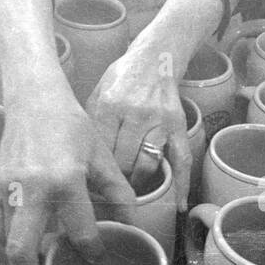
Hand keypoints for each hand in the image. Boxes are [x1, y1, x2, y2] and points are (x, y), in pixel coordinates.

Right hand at [0, 92, 135, 264]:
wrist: (34, 99)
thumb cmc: (71, 125)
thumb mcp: (102, 156)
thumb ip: (117, 192)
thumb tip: (129, 226)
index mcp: (66, 182)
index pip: (81, 232)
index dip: (92, 251)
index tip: (97, 260)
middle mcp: (33, 190)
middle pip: (23, 251)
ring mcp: (8, 190)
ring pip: (5, 242)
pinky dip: (6, 242)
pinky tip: (19, 253)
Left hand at [87, 45, 192, 211]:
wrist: (154, 59)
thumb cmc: (120, 79)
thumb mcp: (96, 95)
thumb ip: (91, 125)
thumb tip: (82, 162)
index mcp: (109, 107)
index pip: (100, 151)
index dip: (94, 172)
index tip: (89, 186)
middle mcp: (135, 114)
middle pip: (123, 161)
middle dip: (115, 180)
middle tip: (109, 190)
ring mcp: (159, 121)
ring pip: (148, 164)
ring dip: (138, 182)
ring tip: (130, 189)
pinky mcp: (179, 126)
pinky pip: (181, 160)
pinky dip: (181, 185)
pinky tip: (178, 206)